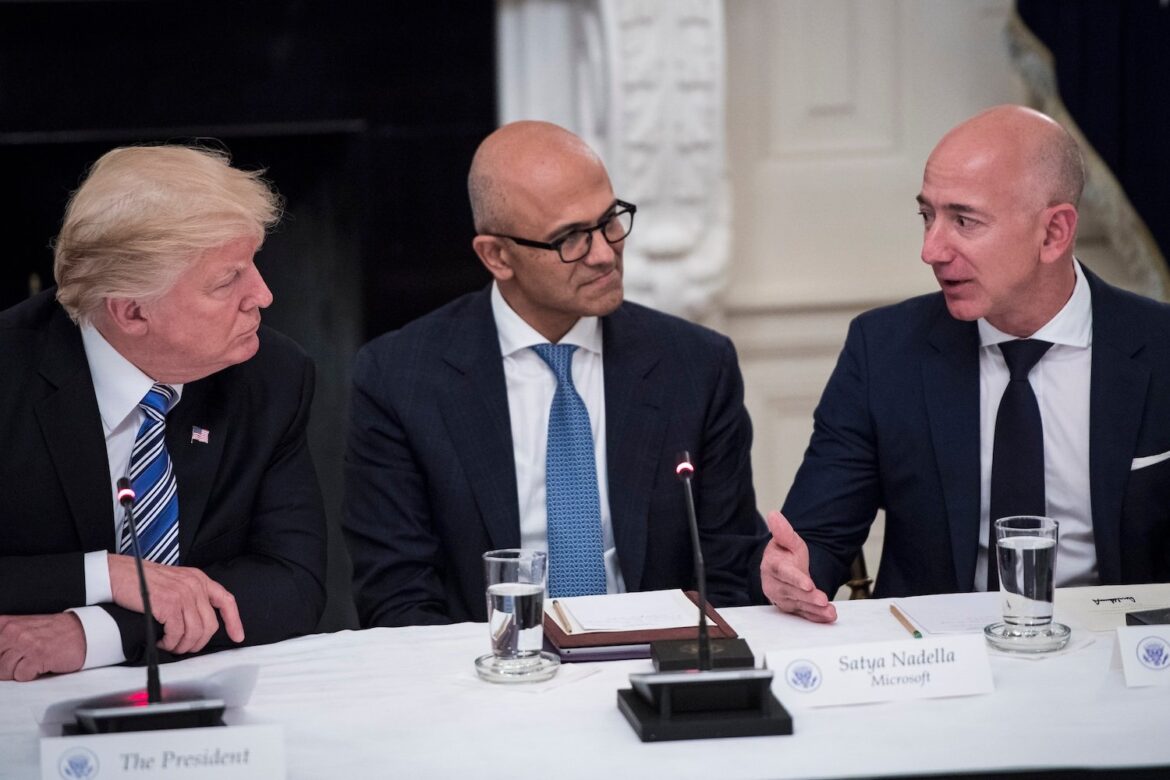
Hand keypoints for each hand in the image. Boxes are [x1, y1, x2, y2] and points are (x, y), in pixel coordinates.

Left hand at [0, 613, 85, 680]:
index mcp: (5, 624)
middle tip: (23, 660)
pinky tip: (41, 664)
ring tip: (33, 661)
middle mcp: (13, 631)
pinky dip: (31, 675)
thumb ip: (3, 640)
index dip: (0, 657)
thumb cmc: (53, 632)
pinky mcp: (38, 656)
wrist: (82, 631)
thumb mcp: (21, 629)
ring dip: (18, 672)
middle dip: (6, 668)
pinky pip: (21, 676)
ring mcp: (25, 643)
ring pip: (4, 671)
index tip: (9, 657)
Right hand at [108, 555, 244, 653]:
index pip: (226, 601)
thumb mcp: (174, 582)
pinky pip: (177, 634)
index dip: (234, 621)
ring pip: (195, 632)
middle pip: (210, 625)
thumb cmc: (141, 581)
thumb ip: (189, 596)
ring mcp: (183, 594)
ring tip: (169, 645)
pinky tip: (160, 641)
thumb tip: (197, 623)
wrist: (117, 574)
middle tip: (183, 647)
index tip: (237, 637)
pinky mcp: (169, 604)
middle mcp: (195, 585)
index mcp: (199, 579)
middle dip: (198, 642)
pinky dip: (169, 643)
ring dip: (182, 645)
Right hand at [760, 510, 836, 622]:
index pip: (783, 573)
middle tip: (823, 600)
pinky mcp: (792, 608)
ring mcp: (783, 598)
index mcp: (772, 566)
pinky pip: (804, 614)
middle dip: (808, 598)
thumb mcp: (787, 540)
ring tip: (829, 611)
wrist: (785, 569)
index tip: (808, 585)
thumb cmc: (785, 555)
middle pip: (791, 592)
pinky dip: (816, 617)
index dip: (795, 579)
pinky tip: (828, 617)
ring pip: (798, 605)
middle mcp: (774, 584)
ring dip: (814, 609)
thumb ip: (783, 531)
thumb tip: (774, 515)